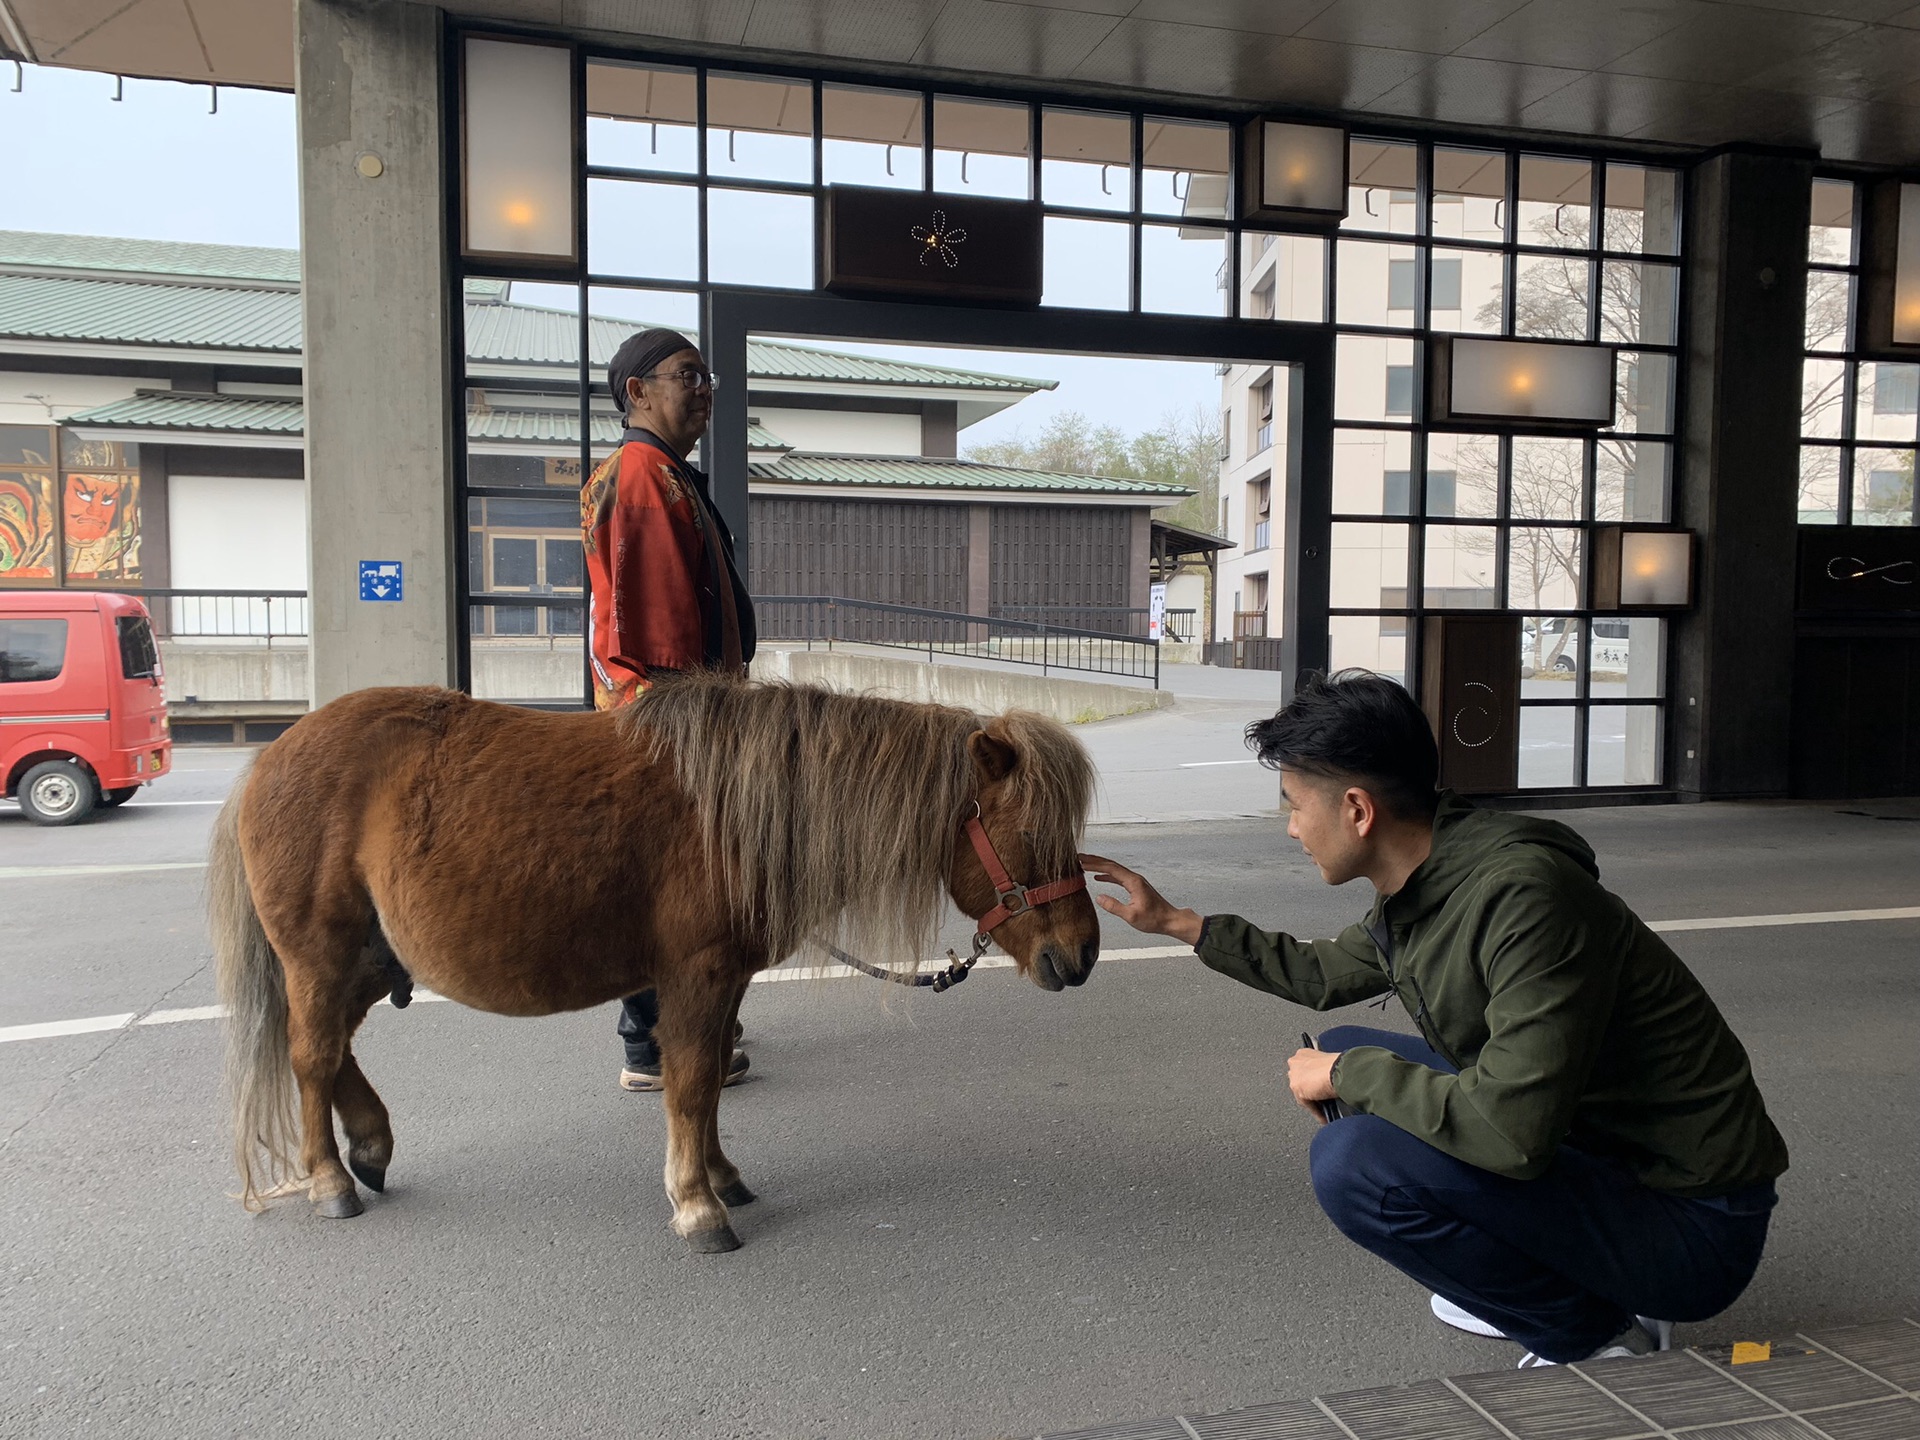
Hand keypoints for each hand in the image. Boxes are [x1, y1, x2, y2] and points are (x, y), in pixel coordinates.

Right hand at [1078, 853, 1202, 945]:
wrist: (1169, 920)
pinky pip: (1118, 877)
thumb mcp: (1131, 916)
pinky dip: (1107, 875)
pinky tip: (1099, 878)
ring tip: (1085, 865)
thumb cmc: (1154, 919)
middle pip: (1111, 864)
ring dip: (1099, 866)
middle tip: (1078, 857)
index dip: (1094, 863)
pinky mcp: (1135, 887)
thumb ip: (1114, 906)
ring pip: (1114, 870)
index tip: (1081, 861)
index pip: (1110, 868)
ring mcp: (1135, 881)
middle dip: (1094, 860)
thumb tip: (1099, 897)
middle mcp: (1134, 878)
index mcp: (1133, 882)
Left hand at [1287, 1047, 1339, 1122]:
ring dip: (1313, 1102)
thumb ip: (1324, 1069)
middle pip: (1301, 1081)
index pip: (1305, 1069)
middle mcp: (1295, 1062)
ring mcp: (1294, 1075)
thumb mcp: (1330, 1063)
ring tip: (1324, 1110)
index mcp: (1303, 1053)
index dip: (1313, 1079)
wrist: (1339, 1069)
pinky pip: (1306, 1104)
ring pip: (1302, 1093)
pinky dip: (1316, 1111)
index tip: (1319, 1086)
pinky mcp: (1297, 1088)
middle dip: (1310, 1090)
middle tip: (1322, 1099)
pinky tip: (1323, 1116)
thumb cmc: (1340, 1064)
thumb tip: (1331, 1078)